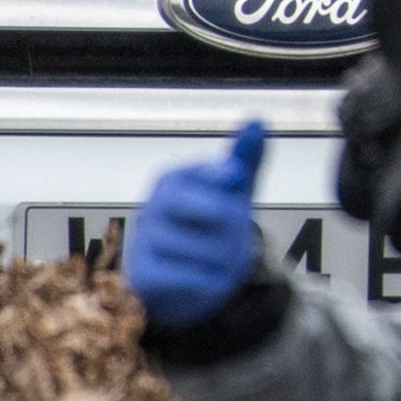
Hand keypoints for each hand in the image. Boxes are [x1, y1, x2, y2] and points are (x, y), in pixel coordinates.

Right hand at [126, 119, 268, 325]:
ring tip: (219, 260)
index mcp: (173, 180)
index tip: (237, 177)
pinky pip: (191, 278)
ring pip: (207, 250)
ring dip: (225, 259)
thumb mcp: (231, 192)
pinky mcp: (143, 275)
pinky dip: (210, 282)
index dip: (221, 175)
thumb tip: (257, 119)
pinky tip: (206, 279)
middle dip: (236, 226)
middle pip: (215, 212)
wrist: (186, 280)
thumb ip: (244, 158)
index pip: (200, 172)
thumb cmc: (209, 226)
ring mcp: (144, 240)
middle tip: (237, 236)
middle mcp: (153, 206)